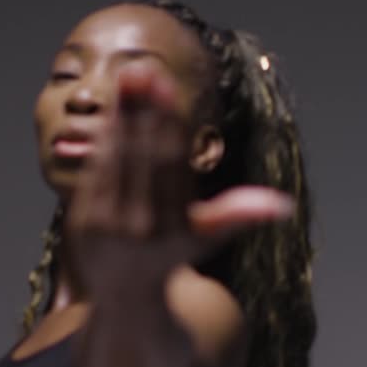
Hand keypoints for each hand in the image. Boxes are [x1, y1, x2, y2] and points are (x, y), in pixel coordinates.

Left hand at [66, 64, 293, 296]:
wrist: (126, 297)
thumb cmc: (172, 256)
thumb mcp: (206, 239)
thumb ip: (238, 216)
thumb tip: (283, 205)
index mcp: (174, 228)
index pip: (171, 164)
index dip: (166, 122)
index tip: (166, 87)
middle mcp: (140, 227)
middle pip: (142, 156)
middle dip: (142, 111)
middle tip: (143, 69)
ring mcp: (108, 225)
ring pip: (116, 158)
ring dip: (121, 116)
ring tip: (128, 78)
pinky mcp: (83, 222)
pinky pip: (95, 170)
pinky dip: (103, 139)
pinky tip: (113, 110)